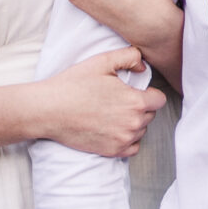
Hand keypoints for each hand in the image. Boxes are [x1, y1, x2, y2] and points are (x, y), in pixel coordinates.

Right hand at [41, 47, 164, 157]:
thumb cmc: (73, 84)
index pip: (159, 99)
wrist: (48, 110)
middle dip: (140, 107)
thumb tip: (143, 65)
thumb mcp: (102, 61)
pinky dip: (127, 139)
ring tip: (112, 113)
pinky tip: (114, 129)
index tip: (134, 91)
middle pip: (150, 115)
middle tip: (119, 100)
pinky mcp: (112, 151)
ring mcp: (123, 139)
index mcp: (135, 101)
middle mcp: (133, 123)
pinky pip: (133, 147)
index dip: (148, 93)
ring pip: (141, 130)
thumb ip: (129, 56)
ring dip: (133, 123)